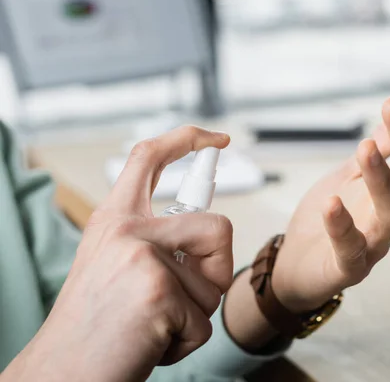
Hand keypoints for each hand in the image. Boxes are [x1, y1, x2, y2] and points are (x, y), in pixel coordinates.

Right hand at [3, 127, 232, 381]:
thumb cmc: (96, 324)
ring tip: (152, 324)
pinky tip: (147, 343)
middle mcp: (126, 228)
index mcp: (115, 218)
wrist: (61, 371)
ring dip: (195, 315)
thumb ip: (156, 241)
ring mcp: (141, 257)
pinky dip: (184, 343)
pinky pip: (204, 323)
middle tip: (184, 300)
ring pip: (215, 282)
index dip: (187, 139)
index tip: (219, 139)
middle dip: (217, 270)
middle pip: (218, 227)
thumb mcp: (114, 264)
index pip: (151, 157)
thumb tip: (214, 235)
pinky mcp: (157, 292)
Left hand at [273, 92, 389, 311]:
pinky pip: (350, 249)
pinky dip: (342, 226)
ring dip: (382, 179)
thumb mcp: (350, 175)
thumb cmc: (327, 218)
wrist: (296, 265)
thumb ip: (379, 149)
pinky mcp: (347, 267)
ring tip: (366, 148)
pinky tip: (332, 203)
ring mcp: (374, 243)